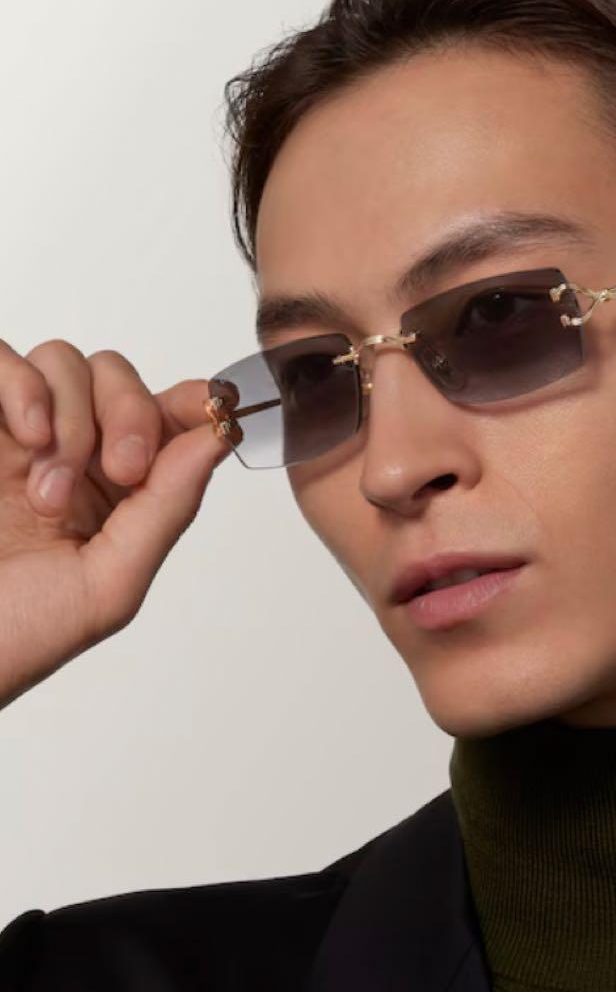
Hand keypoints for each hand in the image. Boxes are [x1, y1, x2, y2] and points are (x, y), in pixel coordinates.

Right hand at [0, 337, 232, 710]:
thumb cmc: (15, 635)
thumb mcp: (111, 583)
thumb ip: (169, 507)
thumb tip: (218, 437)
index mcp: (115, 493)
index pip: (165, 416)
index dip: (190, 405)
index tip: (206, 414)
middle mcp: (68, 455)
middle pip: (118, 378)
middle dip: (130, 413)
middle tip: (122, 469)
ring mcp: (12, 436)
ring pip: (65, 362)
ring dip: (72, 416)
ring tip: (46, 489)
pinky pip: (0, 356)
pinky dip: (22, 383)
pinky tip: (26, 437)